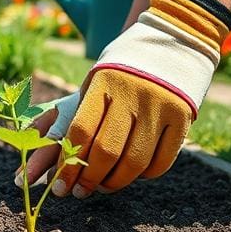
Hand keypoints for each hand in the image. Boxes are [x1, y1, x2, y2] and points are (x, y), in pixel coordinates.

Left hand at [20, 0, 230, 196]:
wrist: (174, 39)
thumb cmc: (122, 70)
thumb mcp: (95, 81)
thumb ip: (74, 117)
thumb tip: (47, 160)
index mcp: (103, 83)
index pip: (80, 132)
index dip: (67, 165)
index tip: (61, 186)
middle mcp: (132, 94)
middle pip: (106, 152)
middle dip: (89, 179)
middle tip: (80, 192)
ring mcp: (160, 106)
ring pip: (134, 162)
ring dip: (115, 183)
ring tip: (103, 187)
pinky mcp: (183, 117)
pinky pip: (161, 162)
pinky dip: (144, 176)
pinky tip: (132, 175)